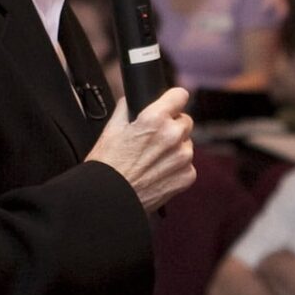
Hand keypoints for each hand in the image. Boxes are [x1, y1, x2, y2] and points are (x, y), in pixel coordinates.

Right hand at [87, 86, 196, 213]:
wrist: (108, 199)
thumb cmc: (106, 165)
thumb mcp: (111, 129)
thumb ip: (127, 109)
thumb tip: (133, 100)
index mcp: (155, 119)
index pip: (180, 95)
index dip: (172, 100)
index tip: (170, 105)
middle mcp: (173, 135)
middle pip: (185, 121)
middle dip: (172, 126)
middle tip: (154, 139)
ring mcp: (183, 157)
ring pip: (186, 144)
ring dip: (175, 148)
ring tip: (152, 159)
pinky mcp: (187, 176)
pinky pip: (187, 165)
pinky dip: (176, 168)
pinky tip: (158, 173)